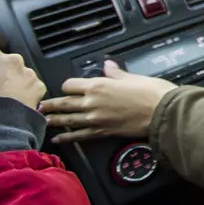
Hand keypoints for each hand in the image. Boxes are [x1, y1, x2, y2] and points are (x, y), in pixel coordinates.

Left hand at [40, 61, 176, 143]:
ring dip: (54, 120)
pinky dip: (67, 138)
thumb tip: (108, 65)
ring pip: (67, 120)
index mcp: (99, 85)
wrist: (162, 112)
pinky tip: (58, 139)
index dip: (67, 85)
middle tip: (40, 106)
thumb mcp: (133, 77)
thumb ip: (116, 73)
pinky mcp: (102, 132)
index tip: (67, 87)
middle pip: (64, 103)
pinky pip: (79, 135)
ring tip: (44, 120)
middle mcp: (92, 102)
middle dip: (50, 104)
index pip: (71, 85)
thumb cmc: (152, 93)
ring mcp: (96, 119)